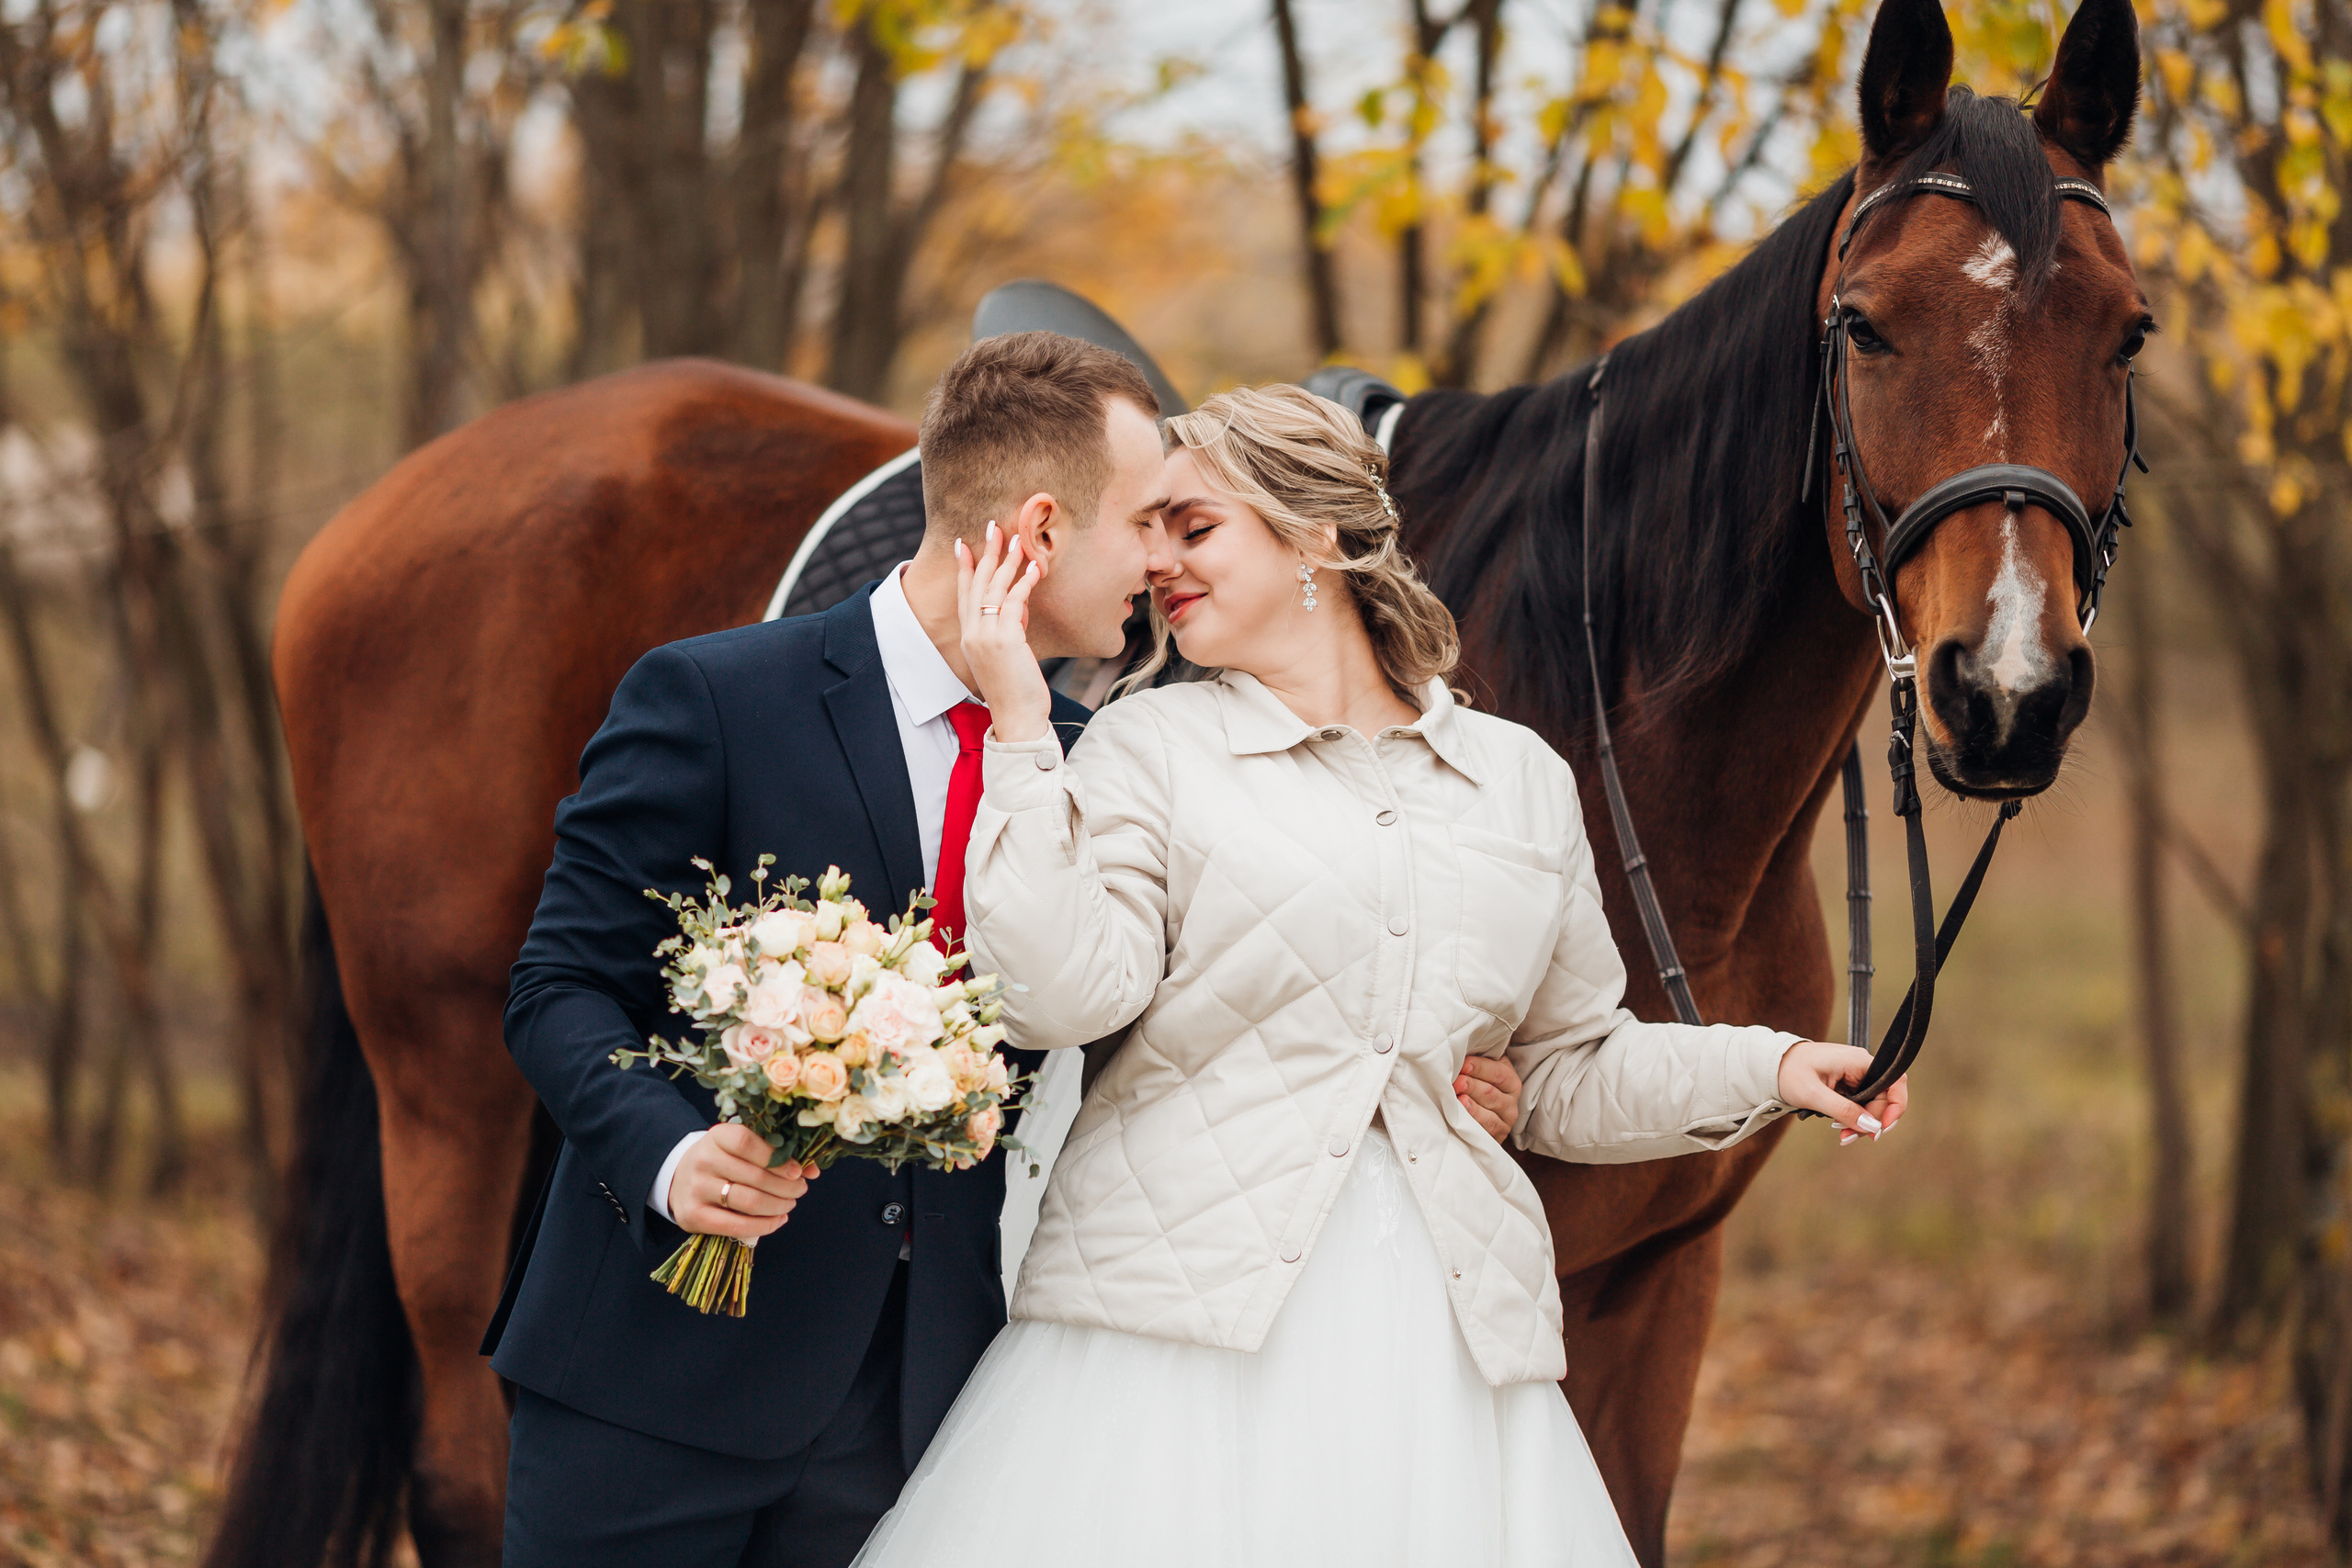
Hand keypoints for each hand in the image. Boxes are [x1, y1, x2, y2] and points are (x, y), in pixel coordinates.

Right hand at [668, 1123, 815, 1239]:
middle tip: (800, 1190)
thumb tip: (813, 1170)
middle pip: (755, 1176)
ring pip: (749, 1201)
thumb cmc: (722, 1159)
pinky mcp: (694, 1216)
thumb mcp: (742, 1147)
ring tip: (790, 1204)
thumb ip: (776, 1152)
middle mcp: (703, 1160)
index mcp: (716, 1136)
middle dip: (786, 1186)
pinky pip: (736, 1225)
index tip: (798, 1171)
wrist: (680, 1177)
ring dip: (778, 1206)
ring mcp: (696, 1189)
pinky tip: (778, 1219)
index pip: (747, 1143)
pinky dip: (765, 1225)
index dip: (777, 1158)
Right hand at [956, 521, 1053, 742]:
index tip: (964, 544)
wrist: (1017, 720)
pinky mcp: (1005, 640)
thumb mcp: (1007, 658)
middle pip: (977, 584)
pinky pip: (1014, 602)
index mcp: (969, 639)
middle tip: (993, 526)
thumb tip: (1019, 610)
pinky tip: (1036, 568)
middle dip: (986, 553)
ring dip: (1008, 561)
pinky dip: (1025, 583)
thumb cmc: (1016, 693)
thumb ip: (1008, 632)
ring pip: (994, 589)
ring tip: (1018, 538)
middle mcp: (972, 634)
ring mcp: (986, 636)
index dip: (965, 568)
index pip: (964, 595)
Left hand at [1455, 1053, 1522, 1141]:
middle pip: (1491, 1092)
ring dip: (1471, 1104)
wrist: (1479, 1120)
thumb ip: (1479, 1054)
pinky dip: (1473, 1120)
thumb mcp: (1481, 1068)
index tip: (1462, 1063)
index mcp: (1509, 1079)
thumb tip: (1474, 1026)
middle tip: (1455, 1081)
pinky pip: (1487, 1128)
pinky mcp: (1498, 1136)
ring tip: (1457, 1098)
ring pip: (1489, 1111)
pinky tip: (1461, 1113)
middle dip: (1472, 1086)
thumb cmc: (1475, 1085)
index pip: (1497, 1072)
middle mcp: (1511, 1099)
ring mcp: (1505, 1119)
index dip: (1479, 1067)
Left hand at [1774, 1040, 1906, 1145]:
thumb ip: (1843, 1110)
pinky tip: (1840, 1127)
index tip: (1882, 1128)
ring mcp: (1856, 1075)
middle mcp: (1862, 1066)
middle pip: (1884, 1099)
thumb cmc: (1789, 1073)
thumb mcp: (1814, 1095)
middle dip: (1871, 1122)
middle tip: (1849, 1137)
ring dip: (1861, 1123)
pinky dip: (1853, 1118)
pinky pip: (1860, 1104)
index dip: (1896, 1106)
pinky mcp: (1848, 1084)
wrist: (1771, 1066)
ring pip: (1872, 1105)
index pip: (1895, 1082)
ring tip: (1842, 1135)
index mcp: (1859, 1061)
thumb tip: (1872, 1127)